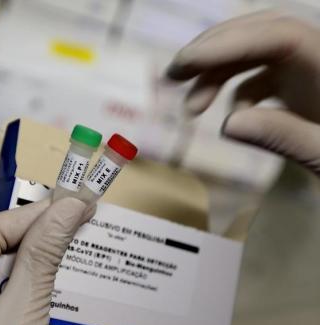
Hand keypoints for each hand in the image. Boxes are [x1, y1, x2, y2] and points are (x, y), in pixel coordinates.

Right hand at [166, 11, 319, 174]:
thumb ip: (286, 137)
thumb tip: (228, 124)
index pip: (278, 36)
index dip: (228, 43)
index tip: (185, 63)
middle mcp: (316, 60)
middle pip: (260, 34)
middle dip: (211, 52)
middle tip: (173, 75)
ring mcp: (307, 71)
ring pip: (253, 55)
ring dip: (216, 76)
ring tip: (191, 108)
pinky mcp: (297, 86)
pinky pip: (259, 79)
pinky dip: (236, 94)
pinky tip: (231, 116)